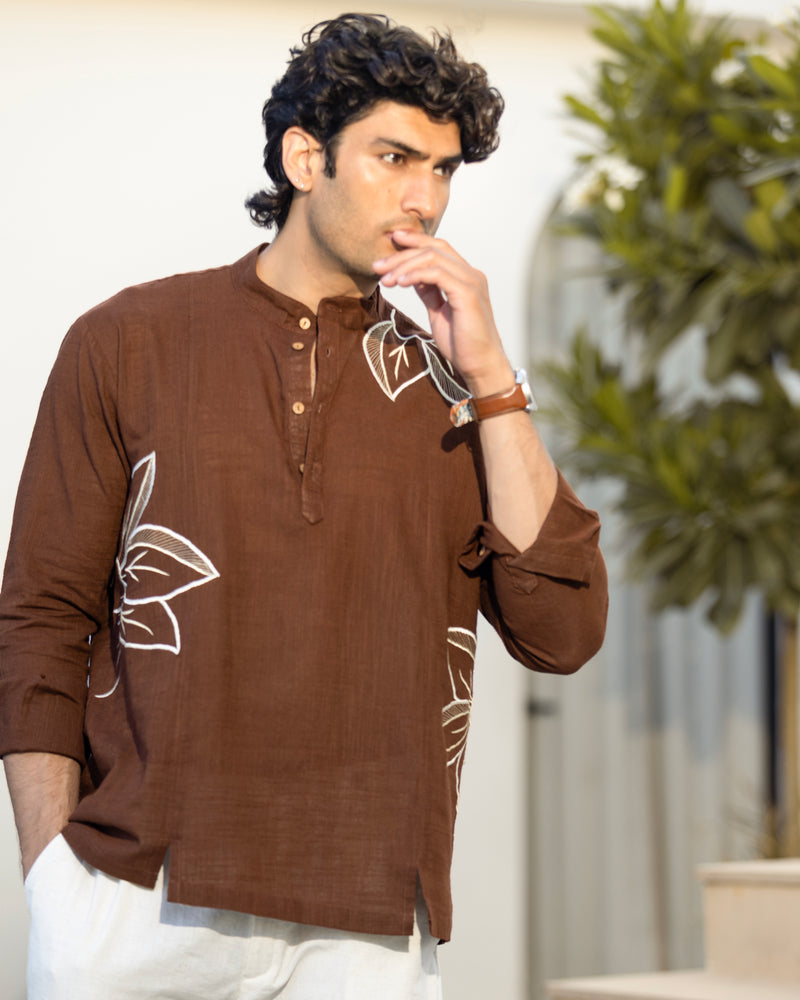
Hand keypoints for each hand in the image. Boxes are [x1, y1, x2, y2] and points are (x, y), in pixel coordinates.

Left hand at [372, 230, 514, 397]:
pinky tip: (400, 283)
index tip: (392, 239)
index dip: (416, 240)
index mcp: (466, 277)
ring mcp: (472, 282)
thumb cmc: (462, 344)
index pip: (439, 247)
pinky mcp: (468, 294)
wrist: (480, 366)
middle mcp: (471, 275)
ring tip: (385, 278)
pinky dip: (415, 275)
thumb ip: (429, 292)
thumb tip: (411, 277)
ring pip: (434, 258)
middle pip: (434, 248)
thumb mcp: (438, 312)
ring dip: (404, 265)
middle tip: (377, 265)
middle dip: (403, 253)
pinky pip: (437, 275)